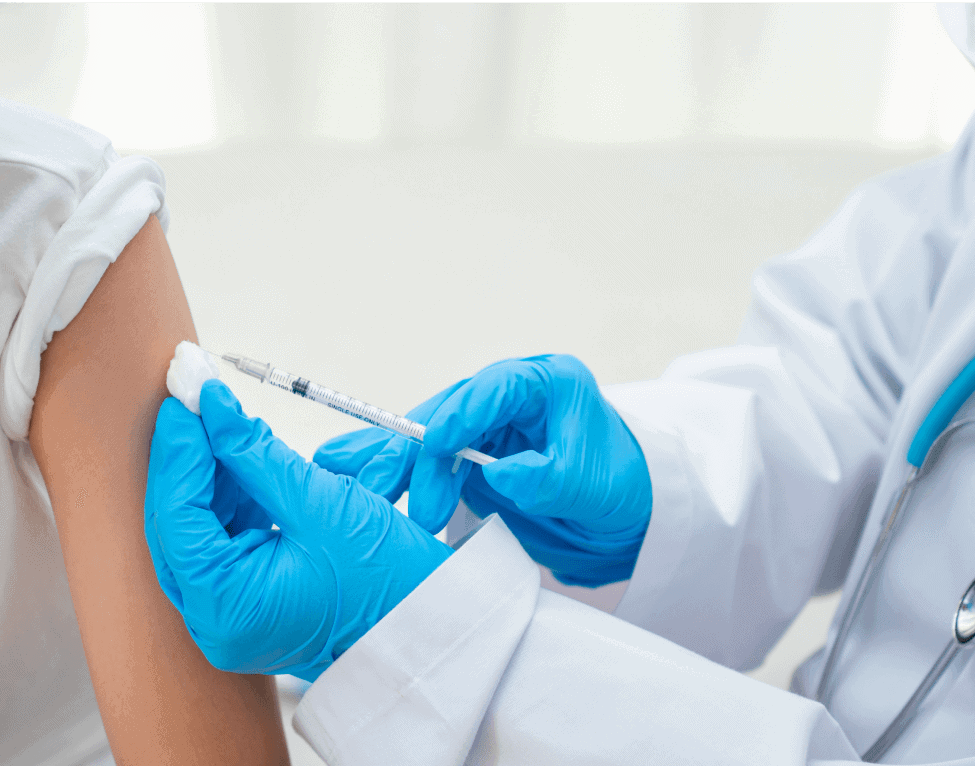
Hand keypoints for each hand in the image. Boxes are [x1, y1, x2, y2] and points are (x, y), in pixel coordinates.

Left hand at [144, 380, 451, 681]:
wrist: (432, 632)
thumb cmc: (391, 584)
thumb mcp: (321, 505)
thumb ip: (255, 453)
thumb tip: (212, 405)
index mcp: (225, 607)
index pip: (177, 514)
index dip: (180, 448)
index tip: (186, 393)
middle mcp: (215, 621)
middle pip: (178, 522)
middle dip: (193, 457)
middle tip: (200, 399)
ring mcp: (232, 616)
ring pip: (200, 527)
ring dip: (215, 474)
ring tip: (234, 424)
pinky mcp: (251, 603)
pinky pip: (227, 541)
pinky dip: (236, 499)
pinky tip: (251, 460)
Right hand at [314, 354, 650, 586]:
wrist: (626, 511)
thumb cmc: (620, 484)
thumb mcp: (593, 483)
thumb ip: (548, 477)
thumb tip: (500, 475)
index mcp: (546, 383)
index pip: (497, 389)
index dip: (462, 415)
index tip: (437, 445)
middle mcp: (507, 397)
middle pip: (448, 413)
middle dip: (411, 452)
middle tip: (383, 488)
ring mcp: (483, 425)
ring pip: (426, 436)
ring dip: (391, 463)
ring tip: (354, 485)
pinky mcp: (467, 455)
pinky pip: (424, 460)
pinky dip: (392, 470)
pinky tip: (348, 474)